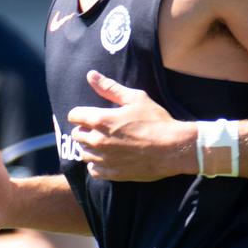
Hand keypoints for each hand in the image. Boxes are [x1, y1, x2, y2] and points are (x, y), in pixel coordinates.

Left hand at [68, 70, 194, 180]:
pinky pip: (93, 170)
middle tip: (101, 127)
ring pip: (84, 153)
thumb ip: (109, 88)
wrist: (173, 148)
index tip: (90, 114)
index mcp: (100, 120)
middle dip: (85, 129)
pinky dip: (97, 164)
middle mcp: (98, 141)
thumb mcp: (135, 98)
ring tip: (106, 142)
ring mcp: (104, 159)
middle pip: (76, 134)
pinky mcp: (112, 173)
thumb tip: (90, 74)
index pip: (74, 115)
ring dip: (90, 147)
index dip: (81, 113)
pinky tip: (109, 157)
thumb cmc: (156, 121)